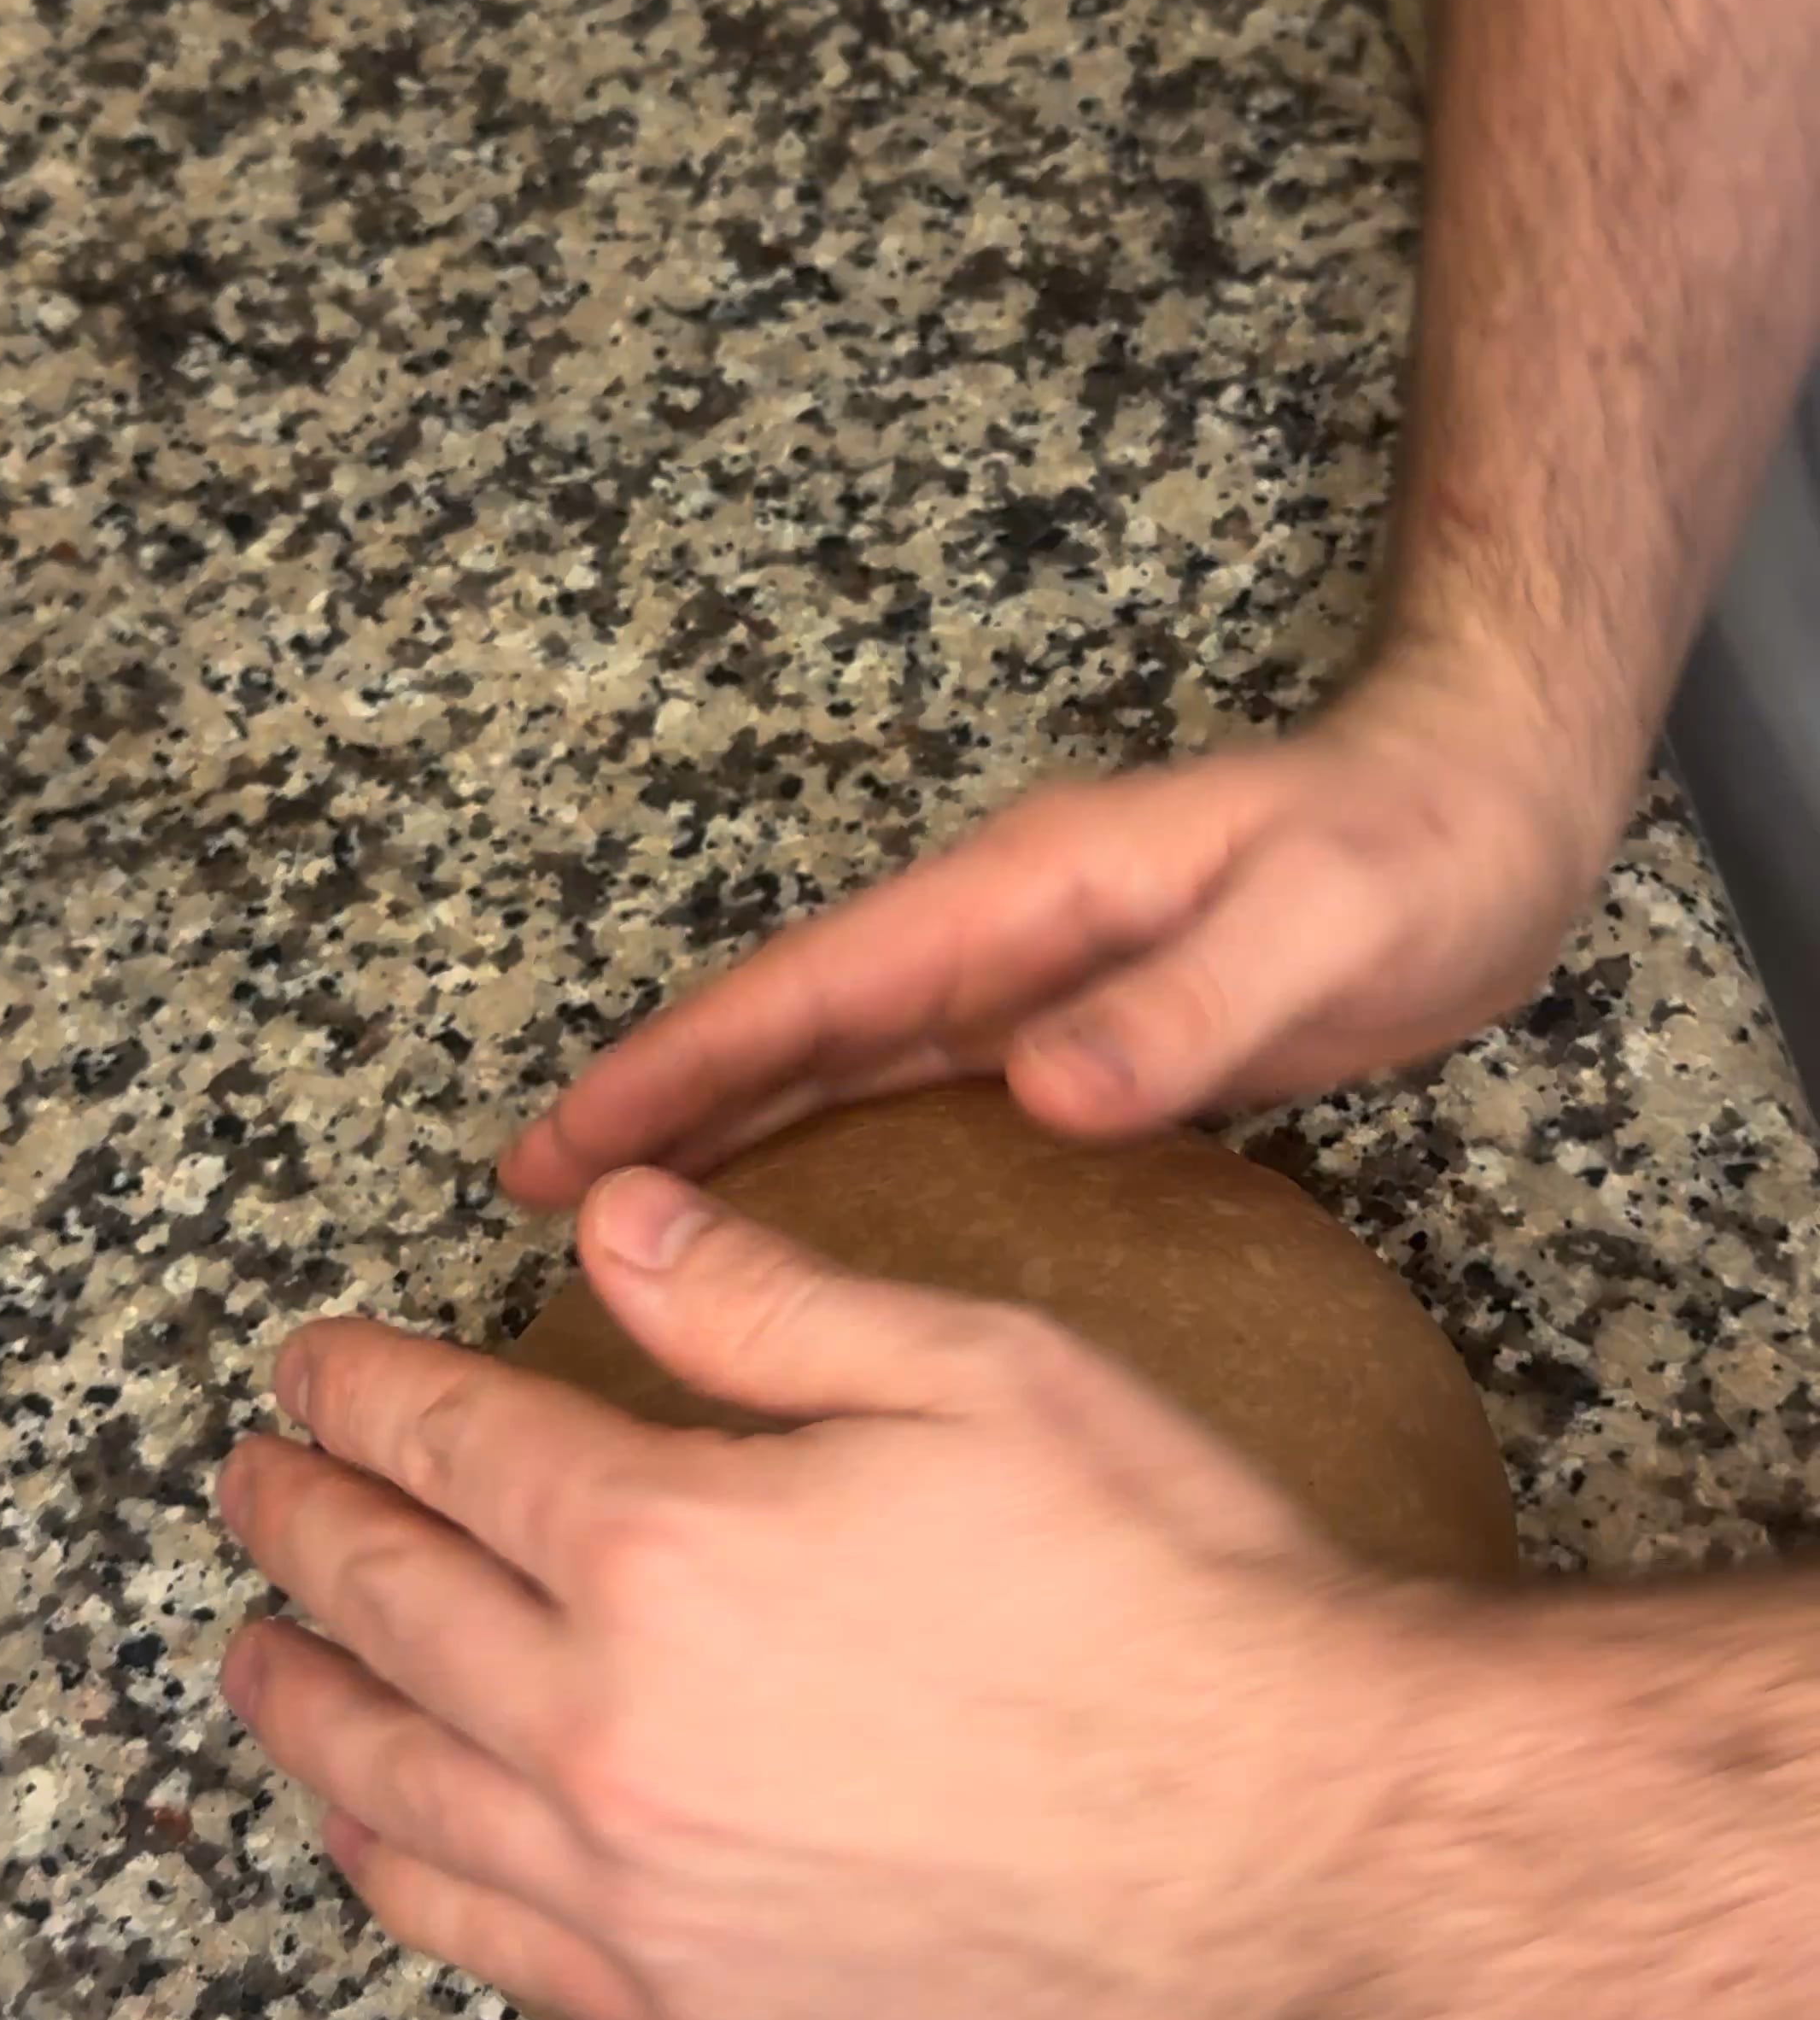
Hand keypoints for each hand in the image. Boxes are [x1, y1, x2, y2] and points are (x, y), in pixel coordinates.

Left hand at [217, 1169, 1464, 2019]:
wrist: (1301, 1864)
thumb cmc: (1171, 1599)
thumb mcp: (985, 1374)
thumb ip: (765, 1297)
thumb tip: (612, 1218)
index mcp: (670, 1548)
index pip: (448, 1445)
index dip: (357, 1391)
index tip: (308, 1367)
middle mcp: (613, 1731)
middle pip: (386, 1607)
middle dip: (300, 1522)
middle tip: (251, 1479)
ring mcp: (642, 1898)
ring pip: (392, 1785)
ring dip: (301, 1699)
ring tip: (255, 1647)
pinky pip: (481, 1940)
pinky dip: (394, 1867)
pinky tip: (371, 1832)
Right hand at [498, 658, 1612, 1207]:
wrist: (1494, 806)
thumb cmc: (1416, 850)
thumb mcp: (1322, 922)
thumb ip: (1188, 1006)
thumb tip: (1041, 1089)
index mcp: (1024, 894)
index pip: (815, 989)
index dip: (685, 1068)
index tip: (570, 1144)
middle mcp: (1001, 930)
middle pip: (790, 1024)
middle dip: (657, 1104)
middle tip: (525, 1197)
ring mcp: (1031, 972)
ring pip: (836, 1060)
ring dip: (725, 1127)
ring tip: (614, 1214)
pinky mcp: (1077, 1021)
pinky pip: (914, 1087)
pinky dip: (830, 1140)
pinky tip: (794, 1208)